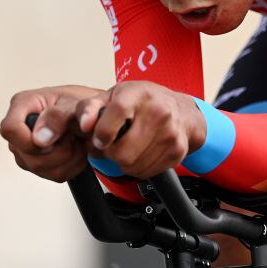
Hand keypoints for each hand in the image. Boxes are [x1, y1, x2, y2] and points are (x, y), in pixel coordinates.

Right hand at [0, 85, 105, 182]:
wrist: (94, 115)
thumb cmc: (81, 103)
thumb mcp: (75, 103)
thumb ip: (58, 117)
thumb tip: (39, 139)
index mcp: (23, 104)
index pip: (10, 129)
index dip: (30, 141)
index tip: (52, 140)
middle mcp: (20, 127)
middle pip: (27, 156)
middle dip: (58, 151)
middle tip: (74, 136)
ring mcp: (25, 147)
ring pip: (40, 169)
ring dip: (68, 159)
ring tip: (77, 142)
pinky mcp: (36, 162)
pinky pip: (53, 175)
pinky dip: (71, 166)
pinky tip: (76, 151)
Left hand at [75, 81, 206, 178]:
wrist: (182, 111)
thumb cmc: (143, 102)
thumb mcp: (114, 95)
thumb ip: (90, 107)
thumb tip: (84, 126)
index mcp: (140, 94)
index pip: (117, 112)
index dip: (102, 132)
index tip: (99, 139)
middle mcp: (159, 112)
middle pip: (123, 152)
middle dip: (111, 154)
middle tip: (113, 145)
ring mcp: (171, 133)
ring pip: (133, 166)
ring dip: (124, 162)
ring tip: (128, 148)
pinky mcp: (177, 151)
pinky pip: (146, 172)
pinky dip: (138, 168)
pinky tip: (141, 153)